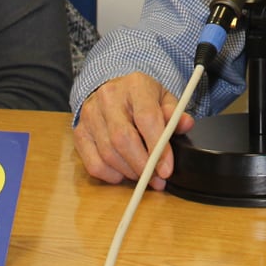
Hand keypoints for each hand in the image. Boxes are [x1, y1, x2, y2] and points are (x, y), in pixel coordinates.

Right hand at [71, 72, 193, 189]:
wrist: (115, 89)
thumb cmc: (142, 97)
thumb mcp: (163, 98)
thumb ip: (175, 113)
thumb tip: (185, 124)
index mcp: (135, 85)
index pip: (147, 118)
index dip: (158, 147)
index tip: (166, 170)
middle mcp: (108, 97)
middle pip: (123, 139)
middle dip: (142, 166)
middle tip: (156, 180)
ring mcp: (90, 114)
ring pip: (108, 154)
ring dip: (129, 172)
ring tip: (143, 176)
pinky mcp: (79, 132)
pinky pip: (93, 163)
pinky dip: (111, 175)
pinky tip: (124, 172)